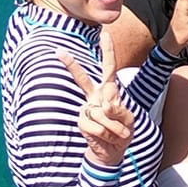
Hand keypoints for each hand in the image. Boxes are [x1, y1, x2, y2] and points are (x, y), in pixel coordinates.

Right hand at [57, 24, 136, 170]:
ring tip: (116, 133)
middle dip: (71, 65)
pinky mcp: (82, 121)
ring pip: (102, 112)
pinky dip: (106, 133)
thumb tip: (103, 104)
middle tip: (59, 51)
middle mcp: (95, 97)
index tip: (104, 35)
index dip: (108, 52)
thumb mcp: (128, 119)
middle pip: (84, 79)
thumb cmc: (122, 131)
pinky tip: (106, 136)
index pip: (109, 68)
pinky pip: (97, 125)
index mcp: (109, 91)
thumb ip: (118, 109)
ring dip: (115, 126)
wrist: (113, 151)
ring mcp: (87, 108)